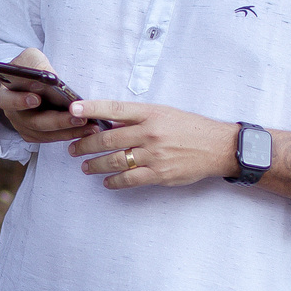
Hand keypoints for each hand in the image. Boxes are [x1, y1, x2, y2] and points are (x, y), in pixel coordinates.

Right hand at [0, 49, 97, 145]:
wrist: (27, 81)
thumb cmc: (29, 67)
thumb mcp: (31, 58)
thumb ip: (37, 64)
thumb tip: (51, 77)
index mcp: (6, 95)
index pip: (8, 100)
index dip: (20, 101)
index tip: (36, 98)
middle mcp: (13, 115)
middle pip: (34, 122)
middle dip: (58, 121)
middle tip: (78, 118)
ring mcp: (24, 127)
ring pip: (46, 134)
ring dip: (69, 131)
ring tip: (90, 125)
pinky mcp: (37, 135)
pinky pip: (53, 138)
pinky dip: (70, 134)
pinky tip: (88, 129)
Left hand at [67, 100, 238, 187]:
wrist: (217, 146)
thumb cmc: (189, 127)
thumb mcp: (164, 113)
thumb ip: (138, 119)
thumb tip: (110, 124)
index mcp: (150, 113)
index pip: (114, 109)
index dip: (92, 109)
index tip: (73, 110)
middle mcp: (150, 132)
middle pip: (108, 139)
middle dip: (85, 144)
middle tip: (73, 148)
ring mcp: (154, 154)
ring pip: (115, 161)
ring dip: (95, 164)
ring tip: (85, 166)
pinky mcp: (159, 173)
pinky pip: (129, 179)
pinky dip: (114, 181)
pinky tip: (106, 181)